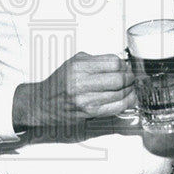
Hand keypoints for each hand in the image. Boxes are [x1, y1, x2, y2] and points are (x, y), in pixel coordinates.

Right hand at [12, 52, 136, 129]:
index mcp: (79, 66)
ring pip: (120, 94)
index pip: (113, 63)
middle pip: (119, 78)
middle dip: (130, 78)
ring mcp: (86, 99)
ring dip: (129, 91)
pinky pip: (115, 107)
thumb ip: (96, 61)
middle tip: (131, 78)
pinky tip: (127, 99)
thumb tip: (119, 62)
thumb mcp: (73, 63)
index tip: (125, 67)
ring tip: (129, 88)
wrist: (43, 102)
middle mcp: (81, 82)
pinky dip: (126, 102)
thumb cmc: (59, 83)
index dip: (124, 65)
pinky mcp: (89, 112)